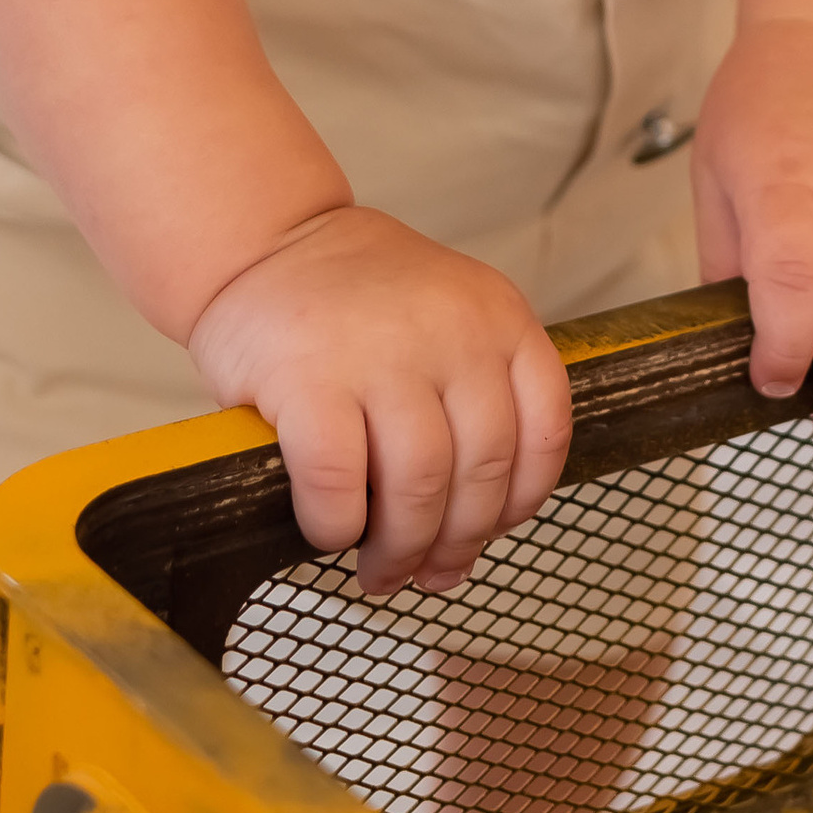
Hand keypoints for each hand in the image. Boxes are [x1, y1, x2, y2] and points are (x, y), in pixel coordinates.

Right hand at [187, 208, 573, 593]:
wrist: (267, 240)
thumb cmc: (356, 303)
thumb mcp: (447, 319)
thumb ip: (470, 403)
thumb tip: (466, 540)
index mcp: (498, 315)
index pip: (545, 430)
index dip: (521, 501)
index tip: (489, 531)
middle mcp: (451, 329)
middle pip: (482, 472)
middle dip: (455, 542)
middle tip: (425, 571)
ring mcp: (380, 352)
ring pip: (419, 487)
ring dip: (401, 548)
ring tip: (380, 568)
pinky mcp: (308, 378)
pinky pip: (339, 484)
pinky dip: (338, 526)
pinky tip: (330, 529)